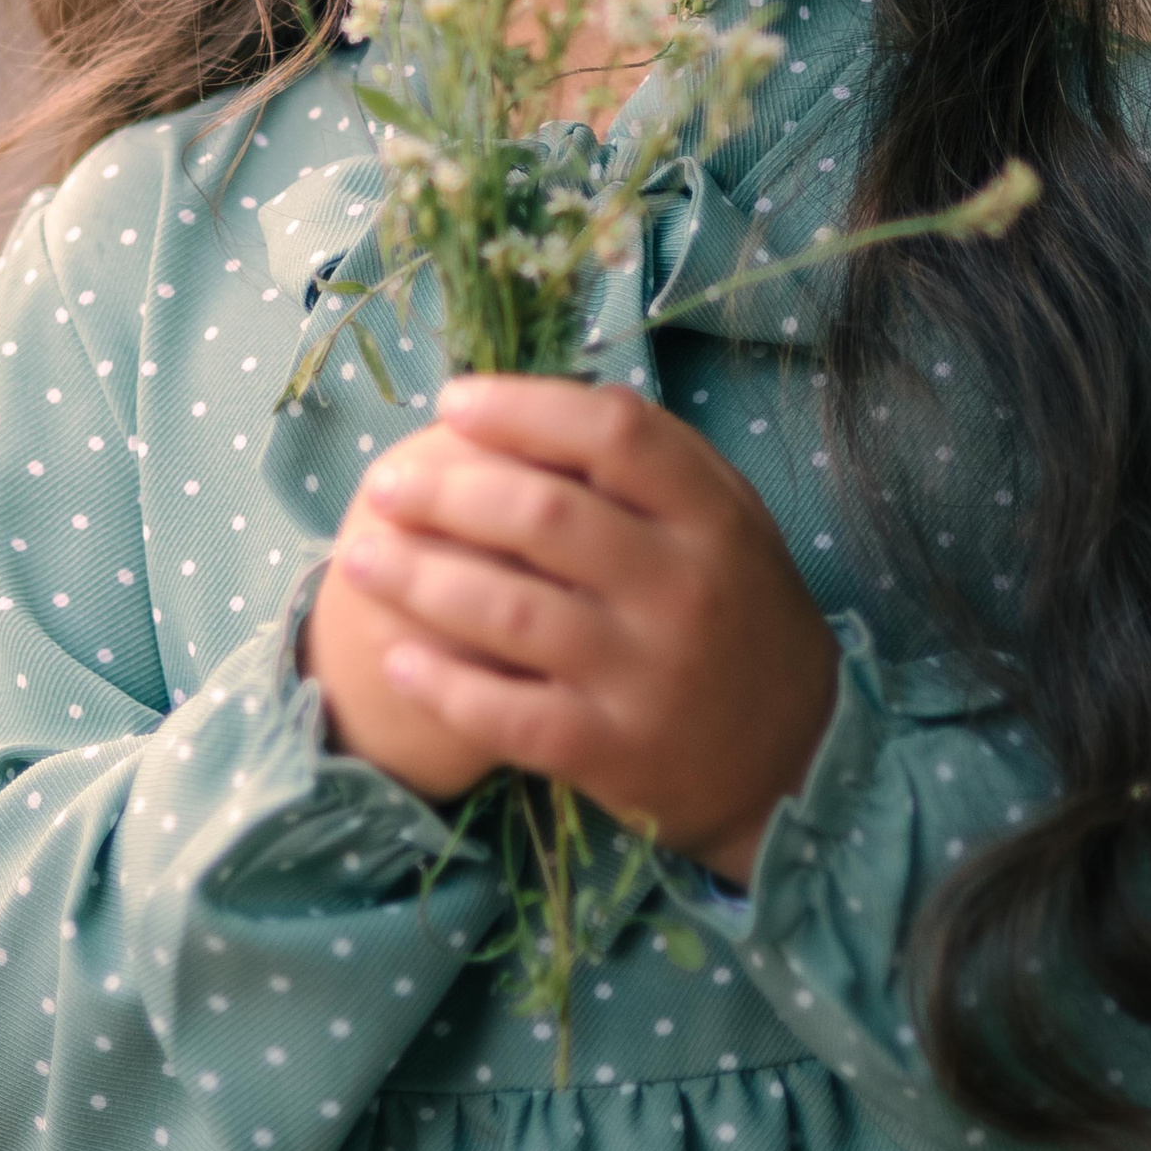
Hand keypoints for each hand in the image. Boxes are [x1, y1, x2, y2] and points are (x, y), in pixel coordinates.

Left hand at [318, 374, 839, 884]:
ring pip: (509, 614)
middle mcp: (683, 589)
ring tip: (358, 559)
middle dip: (443, 493)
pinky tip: (397, 657)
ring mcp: (646, 675)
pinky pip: (507, 714)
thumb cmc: (737, 612)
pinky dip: (442, 684)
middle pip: (542, 517)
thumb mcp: (728, 520)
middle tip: (382, 485)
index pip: (612, 434)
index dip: (522, 408)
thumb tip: (545, 394)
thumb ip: (655, 459)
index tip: (452, 402)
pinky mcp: (612, 752)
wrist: (793, 756)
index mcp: (711, 516)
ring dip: (417, 581)